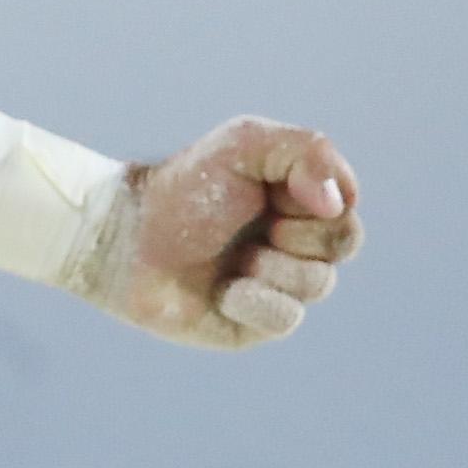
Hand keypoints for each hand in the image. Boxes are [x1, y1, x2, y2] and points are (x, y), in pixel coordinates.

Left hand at [96, 117, 364, 349]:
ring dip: (268, 265)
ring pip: (318, 283)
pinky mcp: (258, 323)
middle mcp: (296, 246)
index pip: (343, 208)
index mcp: (300, 205)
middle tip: (249, 222)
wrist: (124, 235)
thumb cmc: (182, 188)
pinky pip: (286, 317)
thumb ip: (308, 151)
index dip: (310, 199)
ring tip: (232, 258)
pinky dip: (251, 299)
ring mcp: (280, 286)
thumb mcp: (244, 144)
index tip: (270, 190)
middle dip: (294, 231)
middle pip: (341, 244)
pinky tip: (222, 291)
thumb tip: (337, 202)